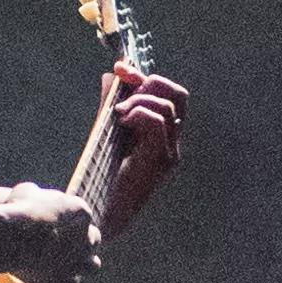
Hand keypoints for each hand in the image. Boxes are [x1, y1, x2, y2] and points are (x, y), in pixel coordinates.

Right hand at [0, 181, 101, 282]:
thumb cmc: (17, 209)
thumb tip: (34, 198)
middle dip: (82, 243)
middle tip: (62, 245)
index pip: (82, 216)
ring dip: (81, 267)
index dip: (69, 220)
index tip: (53, 222)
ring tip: (62, 266)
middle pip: (94, 241)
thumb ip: (39, 198)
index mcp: (80, 211)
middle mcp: (87, 238)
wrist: (15, 236)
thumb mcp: (27, 192)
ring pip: (92, 267)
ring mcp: (78, 262)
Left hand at [101, 62, 186, 236]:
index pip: (169, 94)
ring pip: (169, 105)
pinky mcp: (162, 160)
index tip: (120, 70)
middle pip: (178, 95)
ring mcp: (170, 152)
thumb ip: (111, 104)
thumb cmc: (104, 177)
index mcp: (163, 135)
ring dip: (139, 100)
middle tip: (124, 94)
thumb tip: (110, 76)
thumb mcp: (107, 131)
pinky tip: (122, 123)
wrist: (103, 212)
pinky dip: (139, 113)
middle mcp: (172, 142)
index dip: (144, 76)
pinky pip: (158, 122)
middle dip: (149, 83)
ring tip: (119, 116)